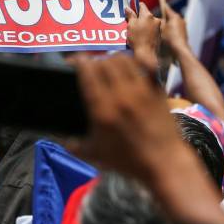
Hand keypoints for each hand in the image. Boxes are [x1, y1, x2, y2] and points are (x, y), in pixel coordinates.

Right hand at [71, 54, 179, 181]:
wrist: (164, 163)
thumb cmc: (128, 161)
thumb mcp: (95, 155)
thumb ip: (73, 145)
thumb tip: (59, 139)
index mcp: (102, 109)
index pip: (87, 72)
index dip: (79, 62)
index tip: (75, 62)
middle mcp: (120, 94)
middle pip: (104, 62)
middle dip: (95, 62)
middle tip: (92, 68)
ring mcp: (141, 90)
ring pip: (123, 60)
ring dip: (113, 60)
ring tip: (110, 67)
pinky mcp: (156, 90)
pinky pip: (144, 66)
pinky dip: (135, 63)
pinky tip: (131, 70)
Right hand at [125, 2, 159, 70]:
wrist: (147, 54)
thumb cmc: (137, 39)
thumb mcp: (131, 26)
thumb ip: (130, 15)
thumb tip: (128, 8)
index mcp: (148, 15)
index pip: (141, 5)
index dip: (135, 6)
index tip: (130, 10)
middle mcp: (155, 19)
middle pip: (145, 14)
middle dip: (138, 17)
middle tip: (130, 22)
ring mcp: (158, 27)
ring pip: (148, 22)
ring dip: (142, 24)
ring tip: (134, 31)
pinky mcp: (159, 35)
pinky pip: (151, 29)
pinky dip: (146, 31)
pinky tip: (140, 36)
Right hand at [159, 3, 188, 55]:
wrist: (180, 50)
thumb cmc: (169, 38)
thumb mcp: (160, 29)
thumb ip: (157, 22)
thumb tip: (155, 19)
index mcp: (174, 16)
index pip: (166, 8)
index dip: (161, 6)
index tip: (157, 3)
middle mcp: (180, 20)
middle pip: (169, 16)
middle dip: (163, 17)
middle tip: (155, 20)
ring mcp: (183, 27)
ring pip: (172, 23)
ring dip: (167, 25)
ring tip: (160, 29)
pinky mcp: (184, 33)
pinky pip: (175, 29)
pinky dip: (171, 31)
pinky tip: (166, 36)